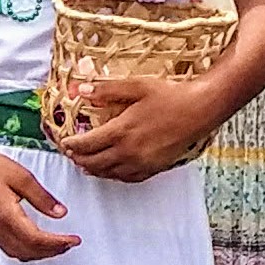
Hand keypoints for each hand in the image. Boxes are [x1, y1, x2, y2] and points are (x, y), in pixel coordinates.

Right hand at [0, 142, 76, 258]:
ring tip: (58, 245)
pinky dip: (28, 252)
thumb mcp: (23, 177)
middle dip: (53, 250)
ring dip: (41, 253)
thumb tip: (60, 213)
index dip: (58, 242)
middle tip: (70, 243)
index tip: (74, 240)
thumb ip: (43, 197)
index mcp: (7, 216)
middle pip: (30, 250)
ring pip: (20, 253)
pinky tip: (37, 245)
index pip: (37, 239)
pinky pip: (11, 249)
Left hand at [56, 75, 224, 181]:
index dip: (72, 144)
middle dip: (78, 159)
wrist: (200, 110)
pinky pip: (127, 178)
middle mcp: (129, 151)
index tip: (64, 142)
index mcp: (121, 131)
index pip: (87, 144)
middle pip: (94, 162)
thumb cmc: (170, 96)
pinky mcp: (154, 168)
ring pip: (108, 173)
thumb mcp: (137, 87)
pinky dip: (113, 175)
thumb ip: (107, 90)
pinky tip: (111, 170)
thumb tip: (81, 91)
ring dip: (93, 169)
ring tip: (85, 164)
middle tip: (70, 154)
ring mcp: (142, 163)